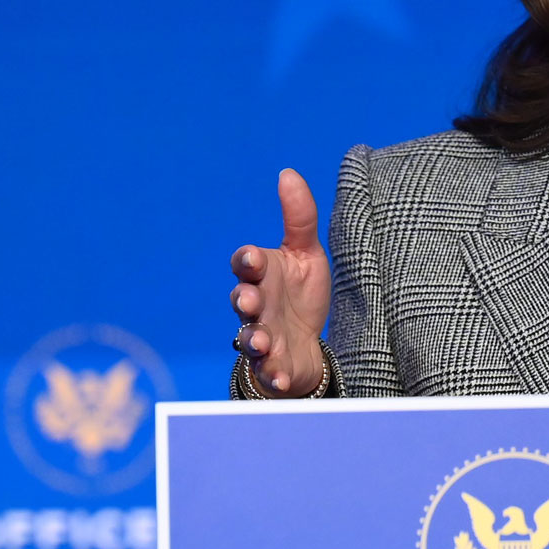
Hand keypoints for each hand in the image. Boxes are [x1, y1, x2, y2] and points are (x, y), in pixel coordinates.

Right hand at [229, 169, 331, 397]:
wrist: (305, 343)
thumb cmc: (299, 294)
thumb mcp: (306, 253)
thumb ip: (299, 217)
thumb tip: (287, 173)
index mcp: (262, 275)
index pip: (246, 263)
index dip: (248, 261)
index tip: (255, 258)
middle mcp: (255, 305)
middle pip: (241, 299)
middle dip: (243, 299)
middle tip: (249, 300)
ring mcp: (260, 336)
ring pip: (248, 337)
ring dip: (253, 339)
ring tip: (262, 342)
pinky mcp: (271, 365)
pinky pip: (266, 371)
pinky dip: (271, 374)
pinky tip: (279, 375)